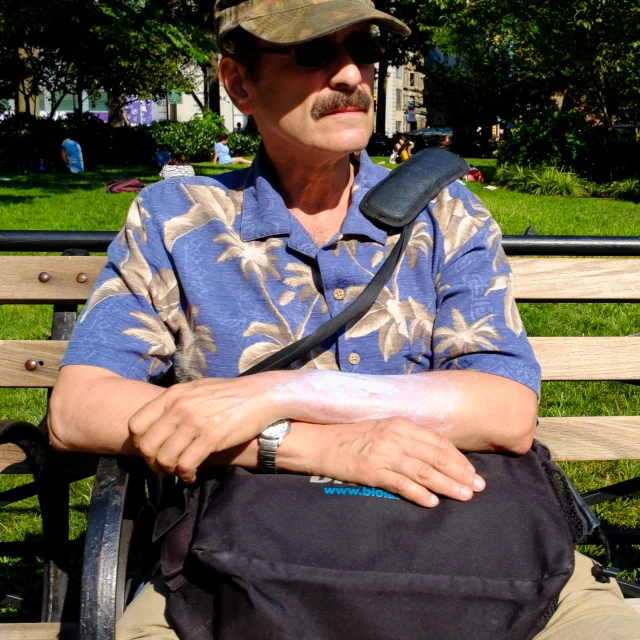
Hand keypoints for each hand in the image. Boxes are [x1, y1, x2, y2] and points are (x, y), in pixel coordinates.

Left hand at [128, 374, 283, 482]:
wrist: (261, 395)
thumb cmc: (229, 394)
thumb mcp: (196, 390)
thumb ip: (175, 403)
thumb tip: (158, 424)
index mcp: (172, 395)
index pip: (135, 425)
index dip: (139, 444)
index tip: (152, 452)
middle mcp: (179, 407)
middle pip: (147, 445)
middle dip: (152, 463)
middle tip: (164, 468)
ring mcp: (194, 422)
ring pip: (164, 458)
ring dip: (169, 471)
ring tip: (180, 472)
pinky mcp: (211, 437)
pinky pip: (185, 465)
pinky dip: (185, 476)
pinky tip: (191, 476)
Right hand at [304, 417, 484, 507]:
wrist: (319, 441)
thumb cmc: (351, 436)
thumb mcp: (382, 428)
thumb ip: (406, 437)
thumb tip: (434, 453)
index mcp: (400, 423)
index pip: (437, 441)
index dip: (458, 457)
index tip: (471, 471)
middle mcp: (395, 436)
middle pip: (435, 456)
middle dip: (460, 472)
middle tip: (478, 487)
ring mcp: (383, 453)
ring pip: (423, 471)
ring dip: (447, 485)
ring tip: (464, 496)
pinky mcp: (371, 471)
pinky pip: (401, 483)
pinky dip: (419, 493)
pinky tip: (432, 502)